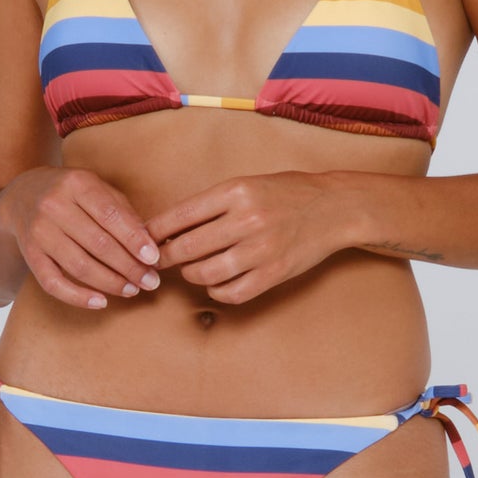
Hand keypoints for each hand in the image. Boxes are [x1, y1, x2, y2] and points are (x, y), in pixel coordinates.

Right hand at [0, 167, 162, 309]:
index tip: (154, 258)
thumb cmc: (72, 194)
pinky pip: (53, 282)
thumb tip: (150, 245)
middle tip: (150, 281)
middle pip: (98, 244)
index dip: (134, 239)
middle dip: (129, 267)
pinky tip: (101, 302)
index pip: (111, 215)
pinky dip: (78, 297)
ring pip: (79, 265)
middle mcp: (54, 205)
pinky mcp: (30, 255)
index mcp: (77, 184)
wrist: (23, 194)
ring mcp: (40, 231)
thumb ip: (123, 212)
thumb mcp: (97, 188)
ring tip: (132, 290)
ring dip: (110, 282)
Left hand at [145, 172, 349, 304]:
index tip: (143, 240)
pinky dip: (216, 291)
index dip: (154, 232)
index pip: (180, 215)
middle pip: (187, 247)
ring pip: (205, 273)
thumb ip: (212, 205)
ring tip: (190, 269)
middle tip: (157, 261)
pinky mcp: (274, 273)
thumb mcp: (248, 185)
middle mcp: (247, 219)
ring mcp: (261, 249)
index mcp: (236, 191)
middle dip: (165, 257)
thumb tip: (169, 228)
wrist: (335, 207)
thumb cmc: (287, 193)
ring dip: (190, 274)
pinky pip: (231, 292)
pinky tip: (215, 282)